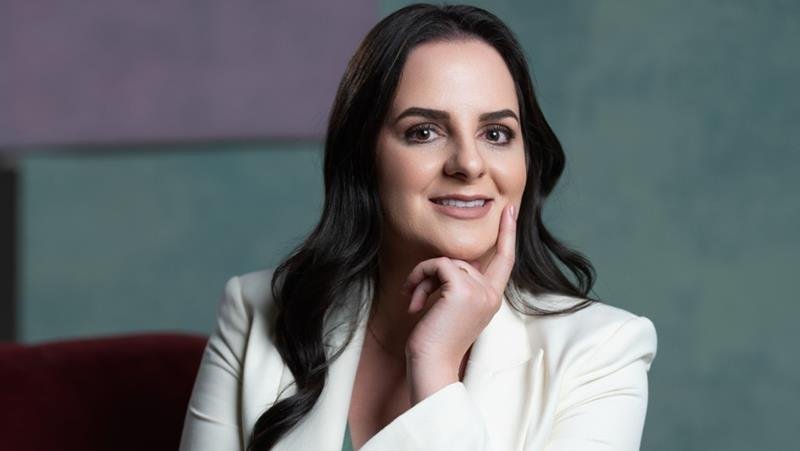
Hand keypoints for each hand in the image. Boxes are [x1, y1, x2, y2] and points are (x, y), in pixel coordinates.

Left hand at [401, 204, 517, 402]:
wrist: (432, 364)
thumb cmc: (436, 341)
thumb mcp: (454, 309)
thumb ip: (460, 284)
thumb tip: (449, 264)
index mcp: (492, 298)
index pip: (504, 259)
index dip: (507, 233)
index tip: (509, 210)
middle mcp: (491, 293)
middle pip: (460, 261)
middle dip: (433, 275)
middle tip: (414, 296)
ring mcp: (480, 291)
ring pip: (446, 262)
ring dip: (423, 279)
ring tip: (414, 303)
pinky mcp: (462, 289)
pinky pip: (438, 264)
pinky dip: (420, 276)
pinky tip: (413, 300)